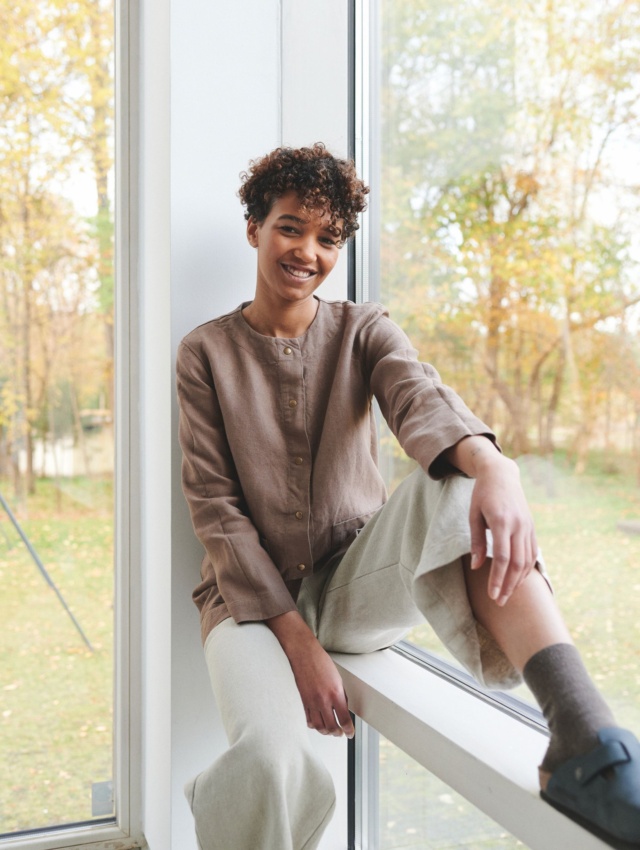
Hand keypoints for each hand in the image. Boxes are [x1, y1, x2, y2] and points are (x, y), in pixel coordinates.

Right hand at [266, 611, 354, 737]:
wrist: (303, 653)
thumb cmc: (320, 661)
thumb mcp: (337, 677)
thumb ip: (341, 694)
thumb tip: (343, 707)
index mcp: (335, 694)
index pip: (344, 720)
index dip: (348, 730)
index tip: (350, 732)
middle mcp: (323, 700)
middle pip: (331, 727)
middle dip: (338, 733)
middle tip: (341, 733)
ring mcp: (311, 702)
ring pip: (319, 727)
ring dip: (326, 732)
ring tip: (330, 731)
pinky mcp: (302, 701)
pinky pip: (308, 719)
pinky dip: (314, 725)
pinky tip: (317, 723)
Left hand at [469, 453, 537, 605]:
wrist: (502, 475)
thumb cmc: (482, 494)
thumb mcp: (473, 514)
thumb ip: (476, 541)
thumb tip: (475, 567)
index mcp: (501, 521)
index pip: (502, 557)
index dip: (497, 578)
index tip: (492, 595)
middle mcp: (518, 526)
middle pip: (516, 563)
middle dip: (508, 585)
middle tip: (500, 602)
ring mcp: (528, 527)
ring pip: (527, 560)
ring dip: (518, 580)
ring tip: (507, 595)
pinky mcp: (532, 528)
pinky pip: (532, 553)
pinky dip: (526, 569)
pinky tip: (517, 579)